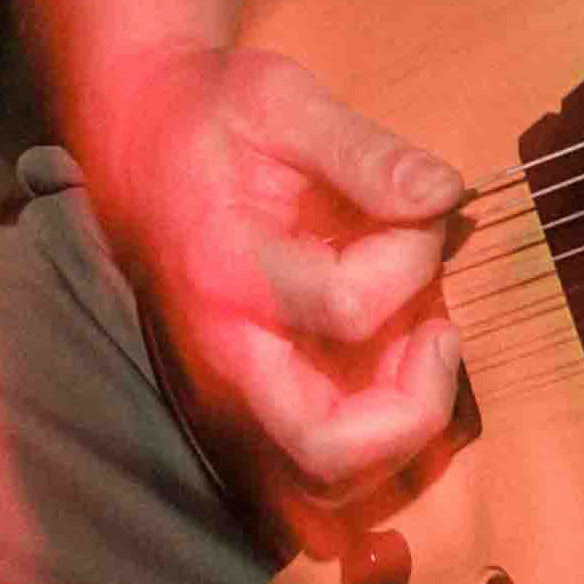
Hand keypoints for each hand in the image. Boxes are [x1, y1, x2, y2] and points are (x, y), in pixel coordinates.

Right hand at [86, 44, 468, 510]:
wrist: (140, 139)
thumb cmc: (213, 118)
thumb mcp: (282, 100)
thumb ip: (365, 153)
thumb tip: (443, 194)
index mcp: (227, 276)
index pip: (349, 306)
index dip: (411, 256)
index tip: (422, 207)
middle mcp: (226, 355)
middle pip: (329, 451)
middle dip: (416, 403)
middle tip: (438, 331)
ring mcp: (239, 390)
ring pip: (332, 483)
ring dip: (402, 421)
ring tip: (420, 339)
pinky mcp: (258, 401)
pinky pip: (331, 461)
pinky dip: (383, 427)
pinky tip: (399, 351)